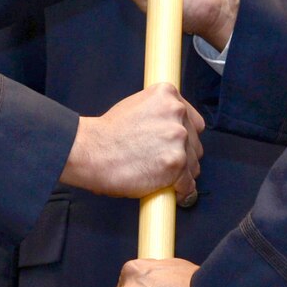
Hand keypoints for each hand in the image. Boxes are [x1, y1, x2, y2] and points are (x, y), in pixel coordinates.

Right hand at [62, 83, 203, 198]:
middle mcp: (177, 112)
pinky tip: (169, 191)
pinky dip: (180, 191)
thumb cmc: (107, 134)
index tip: (176, 146)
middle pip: (195, 142)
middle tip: (163, 162)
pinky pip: (188, 184)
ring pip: (193, 163)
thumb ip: (159, 115)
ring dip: (182, 173)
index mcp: (168, 94)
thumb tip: (172, 130)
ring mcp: (178, 137)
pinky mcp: (176, 163)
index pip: (192, 119)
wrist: (91, 151)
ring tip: (161, 176)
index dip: (184, 136)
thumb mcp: (136, 106)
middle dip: (183, 154)